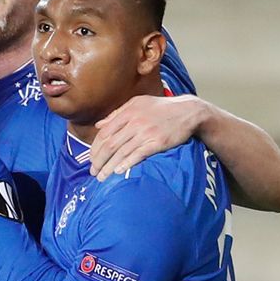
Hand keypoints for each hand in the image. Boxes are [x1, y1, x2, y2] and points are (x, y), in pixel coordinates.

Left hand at [91, 95, 205, 180]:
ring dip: (109, 166)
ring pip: (121, 152)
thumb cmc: (161, 108)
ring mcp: (146, 132)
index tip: (90, 158)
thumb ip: (117, 114)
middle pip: (110, 144)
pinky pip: (138, 155)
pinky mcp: (157, 142)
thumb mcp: (137, 103)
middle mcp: (134, 122)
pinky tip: (118, 172)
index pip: (104, 132)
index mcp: (127, 112)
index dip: (95, 147)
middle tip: (93, 171)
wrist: (189, 111)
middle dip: (98, 160)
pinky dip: (126, 164)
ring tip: (102, 177)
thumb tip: (99, 125)